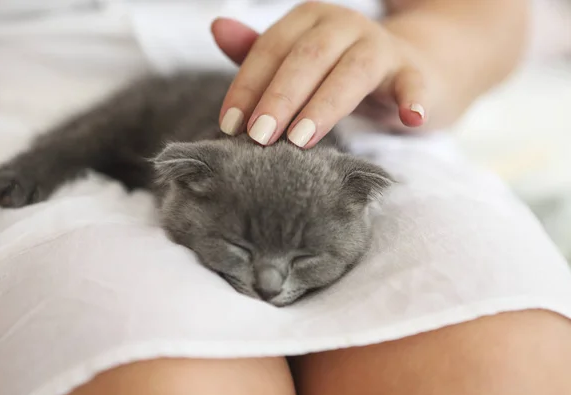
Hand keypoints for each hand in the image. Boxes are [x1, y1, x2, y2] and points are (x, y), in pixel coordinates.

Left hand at [212, 1, 437, 147]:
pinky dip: (411, 99)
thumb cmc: (337, 70)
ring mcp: (380, 46)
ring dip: (324, 105)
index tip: (230, 125)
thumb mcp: (296, 61)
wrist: (406, 67)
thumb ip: (258, 50)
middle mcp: (343, 24)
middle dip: (280, 98)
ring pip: (351, 71)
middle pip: (307, 58)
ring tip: (300, 139)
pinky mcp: (412, 71)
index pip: (271, 49)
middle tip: (258, 137)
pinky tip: (409, 118)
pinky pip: (412, 83)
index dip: (248, 86)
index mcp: (308, 19)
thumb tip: (217, 27)